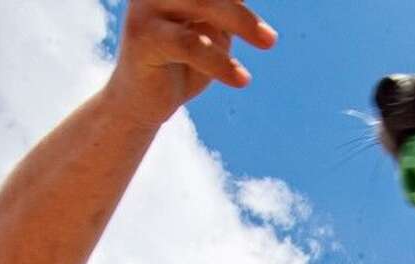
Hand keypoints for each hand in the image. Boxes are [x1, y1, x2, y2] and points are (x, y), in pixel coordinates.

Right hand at [107, 0, 277, 125]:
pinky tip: (242, 80)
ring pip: (203, 4)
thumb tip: (248, 2)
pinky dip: (220, 62)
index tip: (252, 15)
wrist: (143, 102)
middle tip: (272, 32)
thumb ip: (230, 6)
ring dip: (242, 21)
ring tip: (269, 41)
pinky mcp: (142, 37)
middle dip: (242, 8)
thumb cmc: (184, 63)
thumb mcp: (215, 29)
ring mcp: (145, 8)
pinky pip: (190, 44)